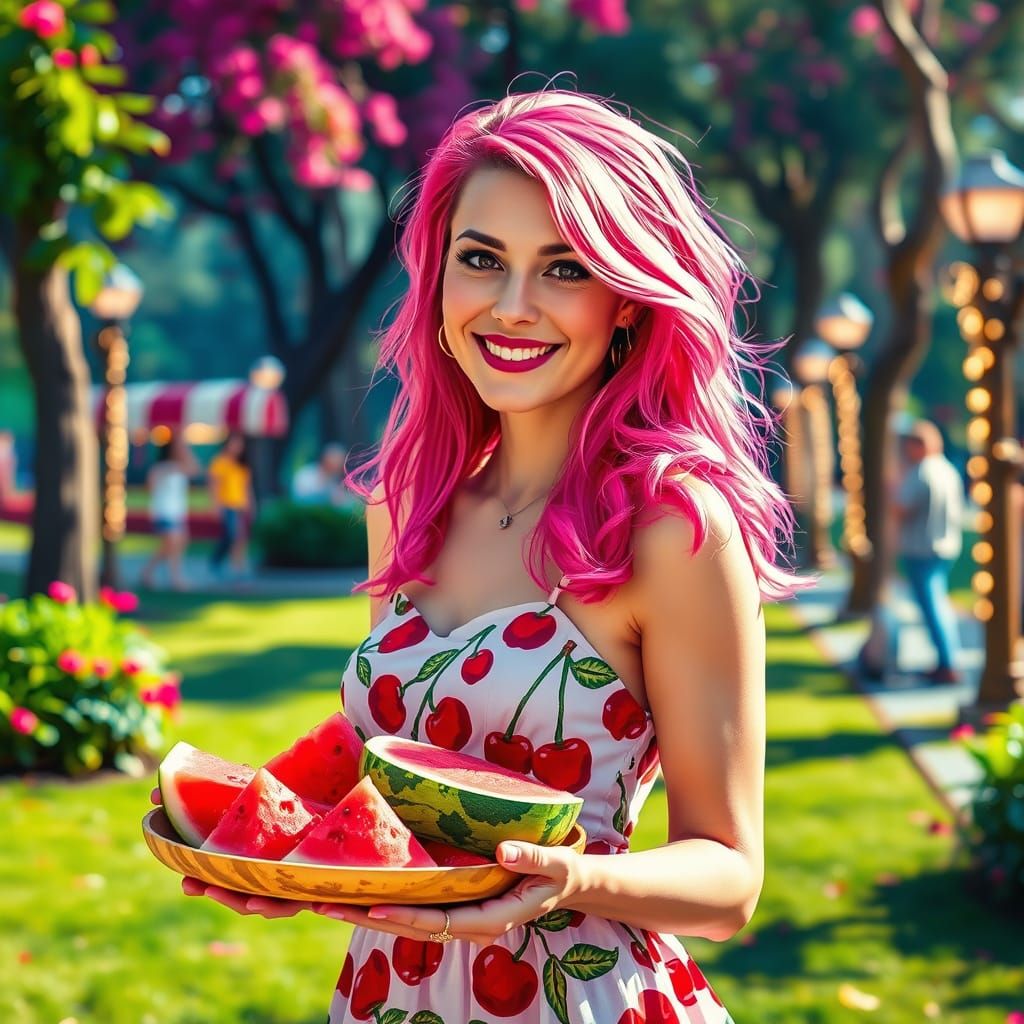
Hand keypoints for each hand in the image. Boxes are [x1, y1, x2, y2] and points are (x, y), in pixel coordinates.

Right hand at [150, 787, 314, 918]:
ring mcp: (291, 886)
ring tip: (250, 903)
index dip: (202, 884)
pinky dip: (303, 902)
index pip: (219, 882)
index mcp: (245, 867)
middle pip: (241, 898)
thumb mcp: (244, 796)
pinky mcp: (316, 884)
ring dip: (260, 906)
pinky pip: (308, 899)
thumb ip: (203, 795)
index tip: (186, 881)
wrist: (326, 812)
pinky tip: (306, 900)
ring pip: (272, 906)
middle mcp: (266, 881)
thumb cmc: (277, 805)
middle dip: (224, 896)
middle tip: (207, 889)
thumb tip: (152, 797)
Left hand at [312, 841, 584, 944]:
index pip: (441, 923)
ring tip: (330, 901)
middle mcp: (471, 924)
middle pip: (413, 928)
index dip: (407, 916)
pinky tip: (365, 891)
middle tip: (326, 904)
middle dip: (370, 917)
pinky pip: (419, 911)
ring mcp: (462, 918)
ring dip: (372, 912)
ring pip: (410, 923)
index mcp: (492, 919)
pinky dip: (390, 903)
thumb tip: (503, 850)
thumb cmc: (562, 871)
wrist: (568, 883)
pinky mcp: (458, 906)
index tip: (373, 905)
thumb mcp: (555, 862)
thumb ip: (531, 857)